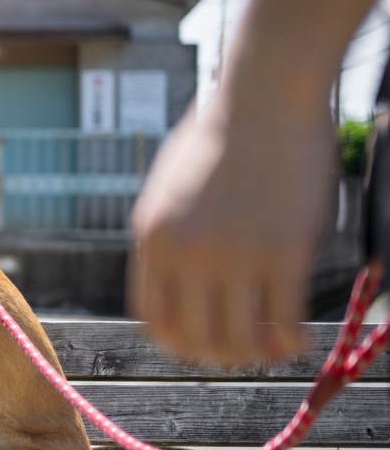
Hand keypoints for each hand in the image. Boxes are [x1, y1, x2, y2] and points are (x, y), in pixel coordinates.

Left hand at [129, 94, 336, 366]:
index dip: (178, 344)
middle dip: (219, 355)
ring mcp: (234, 254)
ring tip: (272, 349)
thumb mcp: (170, 190)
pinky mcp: (284, 250)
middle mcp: (186, 253)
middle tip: (243, 351)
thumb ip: (168, 237)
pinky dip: (291, 342)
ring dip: (256, 355)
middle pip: (195, 340)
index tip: (199, 346)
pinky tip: (298, 340)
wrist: (263, 94)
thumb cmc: (220, 136)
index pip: (154, 320)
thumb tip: (176, 283)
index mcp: (152, 239)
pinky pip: (285, 321)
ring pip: (239, 340)